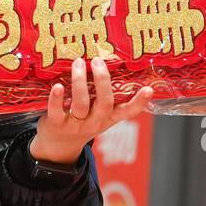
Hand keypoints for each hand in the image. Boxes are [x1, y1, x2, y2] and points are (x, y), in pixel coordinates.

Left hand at [30, 56, 152, 164]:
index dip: (139, 102)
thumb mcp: (99, 112)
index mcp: (109, 117)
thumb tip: (110, 59)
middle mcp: (95, 122)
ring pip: (81, 104)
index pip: (128, 111)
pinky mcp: (57, 125)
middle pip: (104, 103)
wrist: (59, 146)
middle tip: (98, 61)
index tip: (149, 89)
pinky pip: (57, 112)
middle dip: (102, 81)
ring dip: (79, 82)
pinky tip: (57, 86)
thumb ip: (104, 93)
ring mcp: (76, 125)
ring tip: (78, 63)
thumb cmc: (83, 120)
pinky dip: (57, 98)